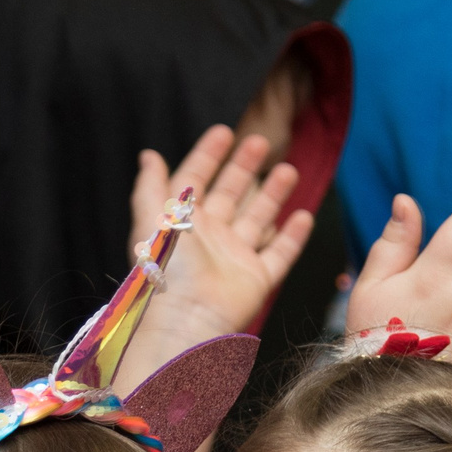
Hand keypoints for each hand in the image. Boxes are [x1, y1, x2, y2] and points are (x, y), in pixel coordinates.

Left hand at [118, 126, 314, 380]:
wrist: (186, 320)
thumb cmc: (167, 272)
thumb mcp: (152, 221)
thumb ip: (150, 188)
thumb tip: (149, 156)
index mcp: (183, 222)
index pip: (195, 181)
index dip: (207, 156)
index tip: (224, 131)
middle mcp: (210, 238)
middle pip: (231, 194)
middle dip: (244, 167)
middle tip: (261, 141)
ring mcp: (234, 258)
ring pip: (258, 219)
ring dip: (272, 194)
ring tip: (288, 169)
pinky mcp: (256, 279)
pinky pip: (279, 255)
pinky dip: (293, 236)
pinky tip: (303, 215)